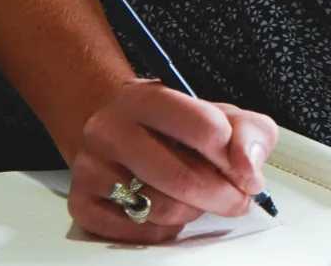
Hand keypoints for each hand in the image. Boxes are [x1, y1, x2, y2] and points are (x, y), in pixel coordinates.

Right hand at [68, 78, 278, 242]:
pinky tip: (165, 206)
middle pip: (183, 178)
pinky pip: (140, 232)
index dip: (235, 158)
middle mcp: (110, 129)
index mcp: (145, 98)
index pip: (205, 128)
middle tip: (235, 198)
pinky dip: (165, 228)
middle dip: (222, 196)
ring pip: (162, 209)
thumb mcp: (218, 115)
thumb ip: (248, 133)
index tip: (243, 170)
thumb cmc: (174, 127)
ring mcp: (91, 167)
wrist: (117, 131)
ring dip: (193, 211)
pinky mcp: (82, 203)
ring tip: (194, 196)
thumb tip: (248, 168)